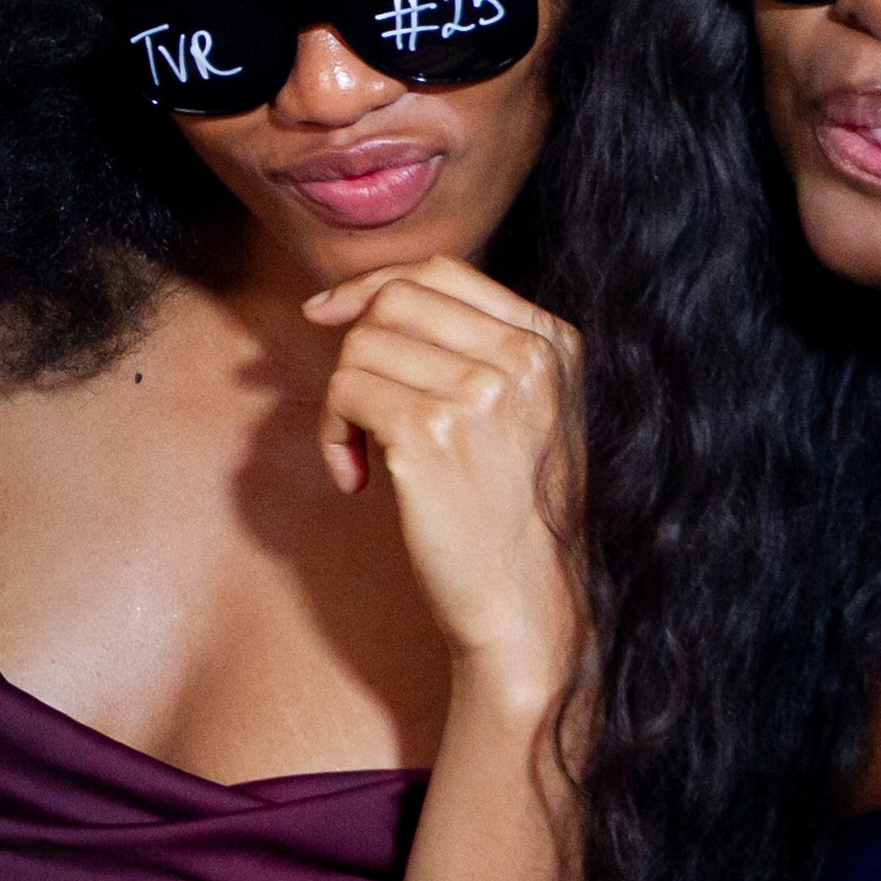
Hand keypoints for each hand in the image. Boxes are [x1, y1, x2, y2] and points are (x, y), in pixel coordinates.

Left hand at [300, 258, 583, 714]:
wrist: (527, 607)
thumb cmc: (509, 517)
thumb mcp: (523, 415)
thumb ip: (474, 351)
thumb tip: (366, 301)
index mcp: (553, 343)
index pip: (443, 273)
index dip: (373, 287)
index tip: (327, 313)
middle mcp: (525, 357)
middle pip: (396, 300)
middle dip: (352, 344)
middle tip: (349, 407)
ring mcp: (482, 391)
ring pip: (362, 345)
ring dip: (343, 402)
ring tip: (363, 456)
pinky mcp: (432, 431)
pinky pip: (344, 393)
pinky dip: (333, 435)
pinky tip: (357, 480)